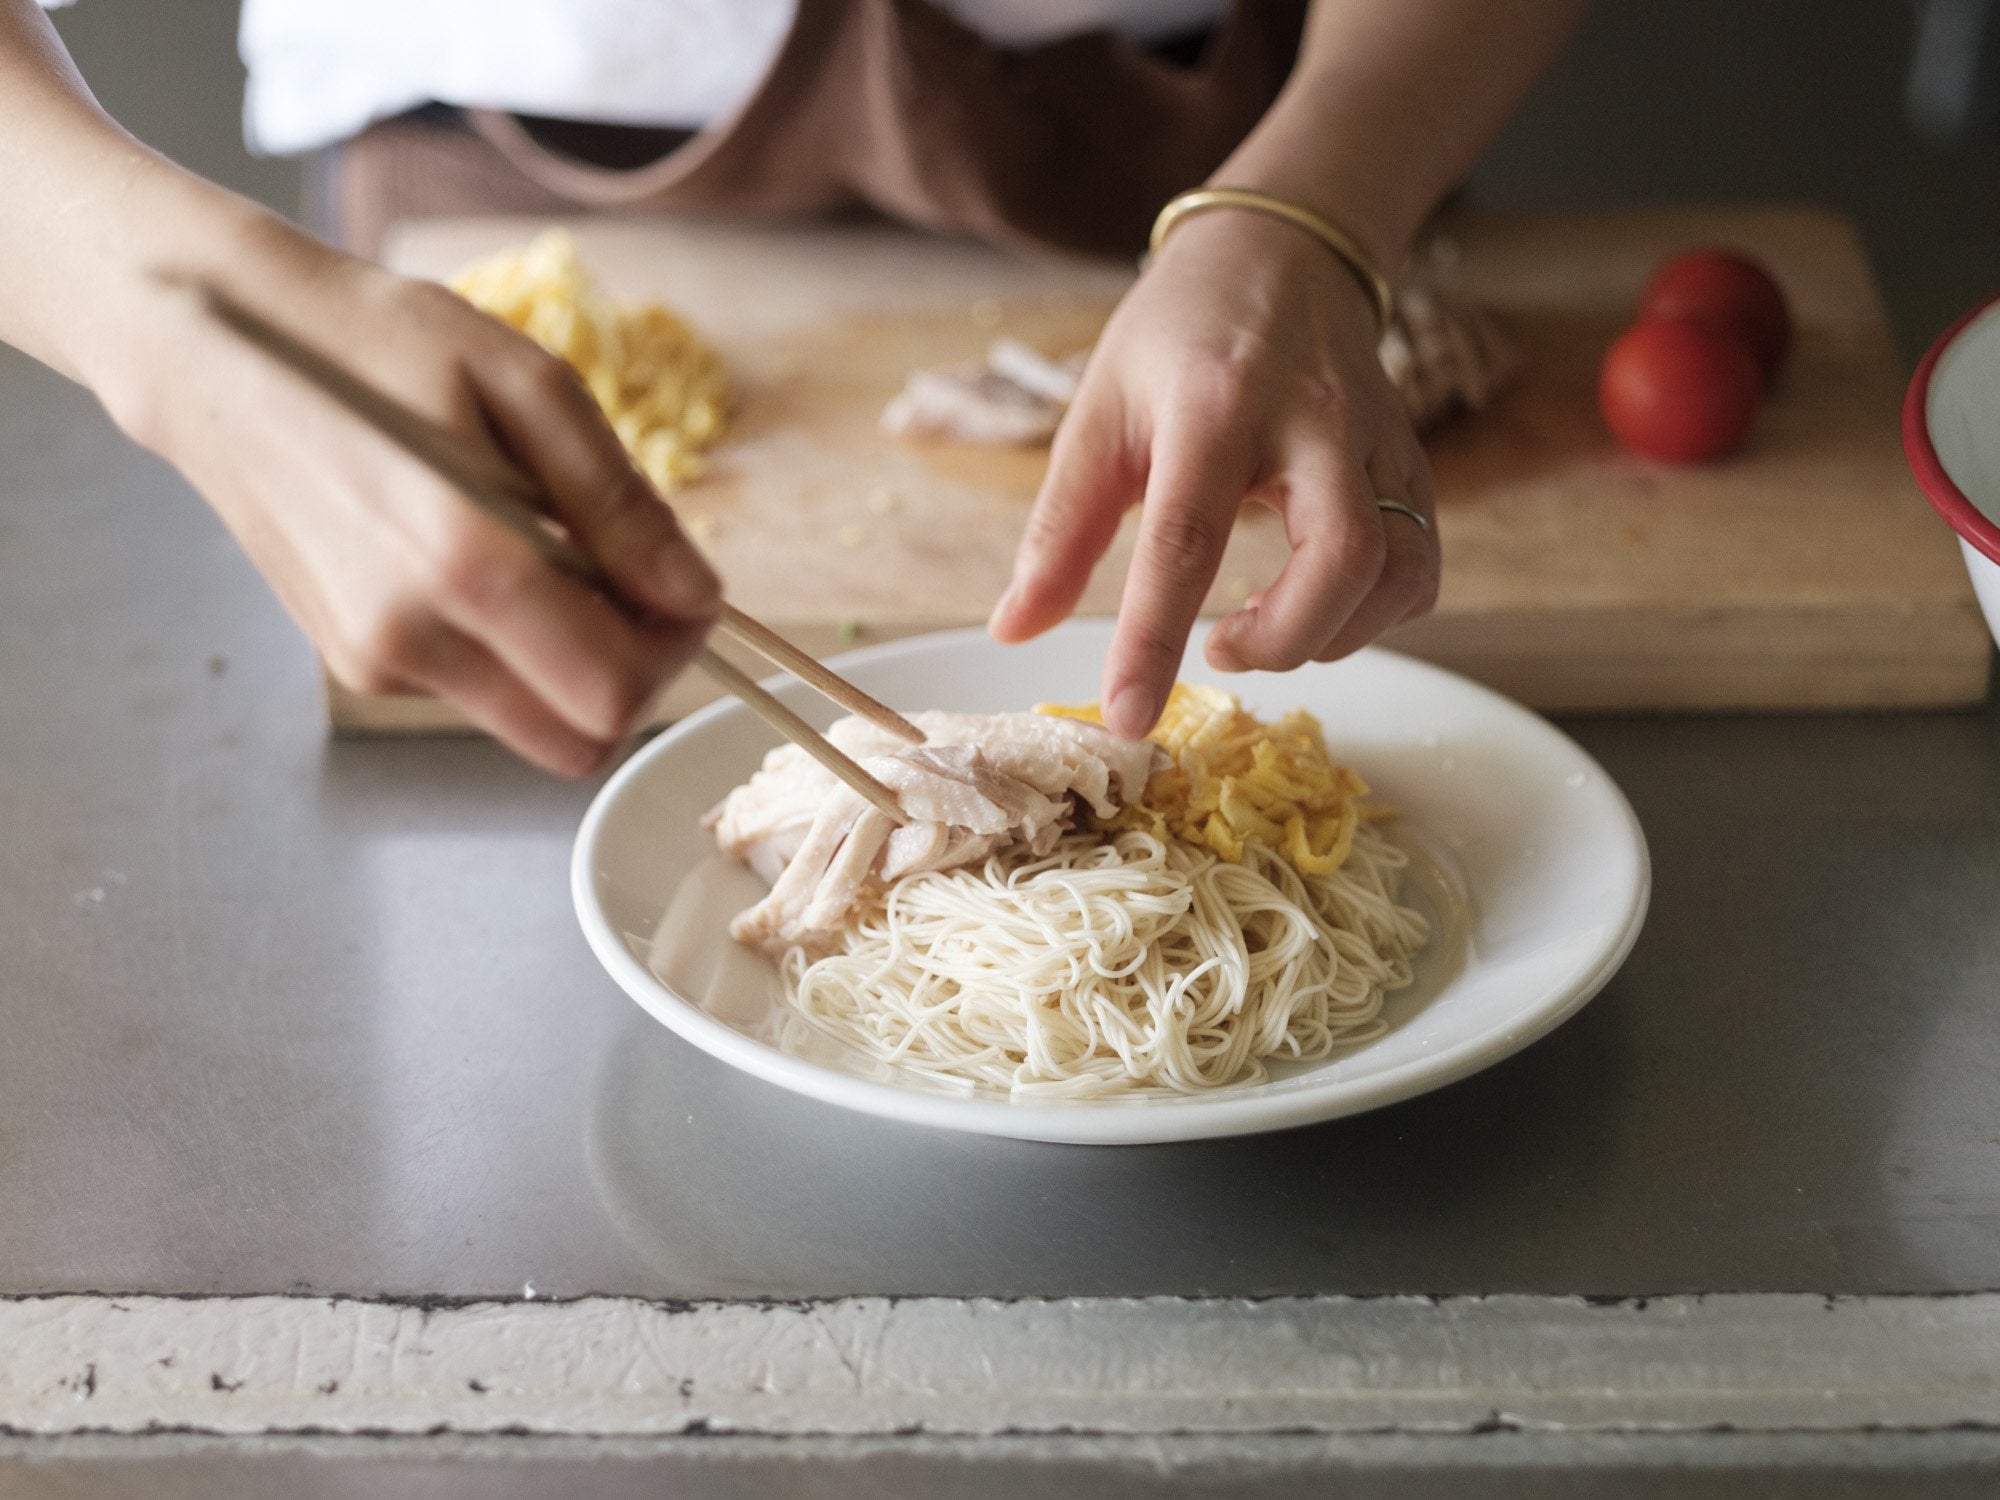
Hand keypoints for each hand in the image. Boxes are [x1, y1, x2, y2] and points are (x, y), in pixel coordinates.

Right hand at [89, 208, 719, 775]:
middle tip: (637, 583)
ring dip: (577, 664)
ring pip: (534, 726)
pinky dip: (517, 648)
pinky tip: (491, 555)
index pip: (615, 691)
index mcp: (464, 561)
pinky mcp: (357, 664)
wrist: (215, 358)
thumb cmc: (375, 346)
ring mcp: (376, 662)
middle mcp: (412, 636)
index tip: (683, 586)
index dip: (675, 649)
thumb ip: (620, 503)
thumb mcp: (526, 385)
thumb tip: (694, 593)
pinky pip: (480, 692)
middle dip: (636, 673)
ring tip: (556, 553)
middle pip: (583, 737)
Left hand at [987, 209, 1439, 739]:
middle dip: (1284, 639)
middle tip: (1220, 647)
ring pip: (1398, 569)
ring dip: (1332, 634)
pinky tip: (1314, 608)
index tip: (1128, 718)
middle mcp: (1312, 421)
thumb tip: (1015, 629)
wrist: (1282, 253)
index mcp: (1212, 406)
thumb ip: (1058, 530)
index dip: (1154, 641)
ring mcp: (1375, 440)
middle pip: (1343, 557)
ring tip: (1258, 628)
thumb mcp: (1098, 413)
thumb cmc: (1176, 338)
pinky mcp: (1412, 461)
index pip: (1185, 539)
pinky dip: (1375, 615)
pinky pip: (1422, 564)